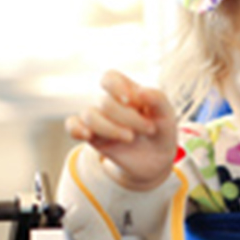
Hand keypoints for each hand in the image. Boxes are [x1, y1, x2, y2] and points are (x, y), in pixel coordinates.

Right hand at [65, 69, 177, 189]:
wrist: (155, 161)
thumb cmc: (160, 132)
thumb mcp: (167, 116)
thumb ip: (158, 99)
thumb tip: (142, 91)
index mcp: (126, 92)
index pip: (109, 78)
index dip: (116, 87)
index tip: (130, 101)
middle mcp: (110, 103)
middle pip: (105, 102)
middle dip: (128, 118)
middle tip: (149, 129)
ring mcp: (99, 119)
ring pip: (89, 115)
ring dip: (111, 128)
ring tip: (130, 138)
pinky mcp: (90, 136)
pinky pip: (72, 126)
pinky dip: (77, 129)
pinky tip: (89, 135)